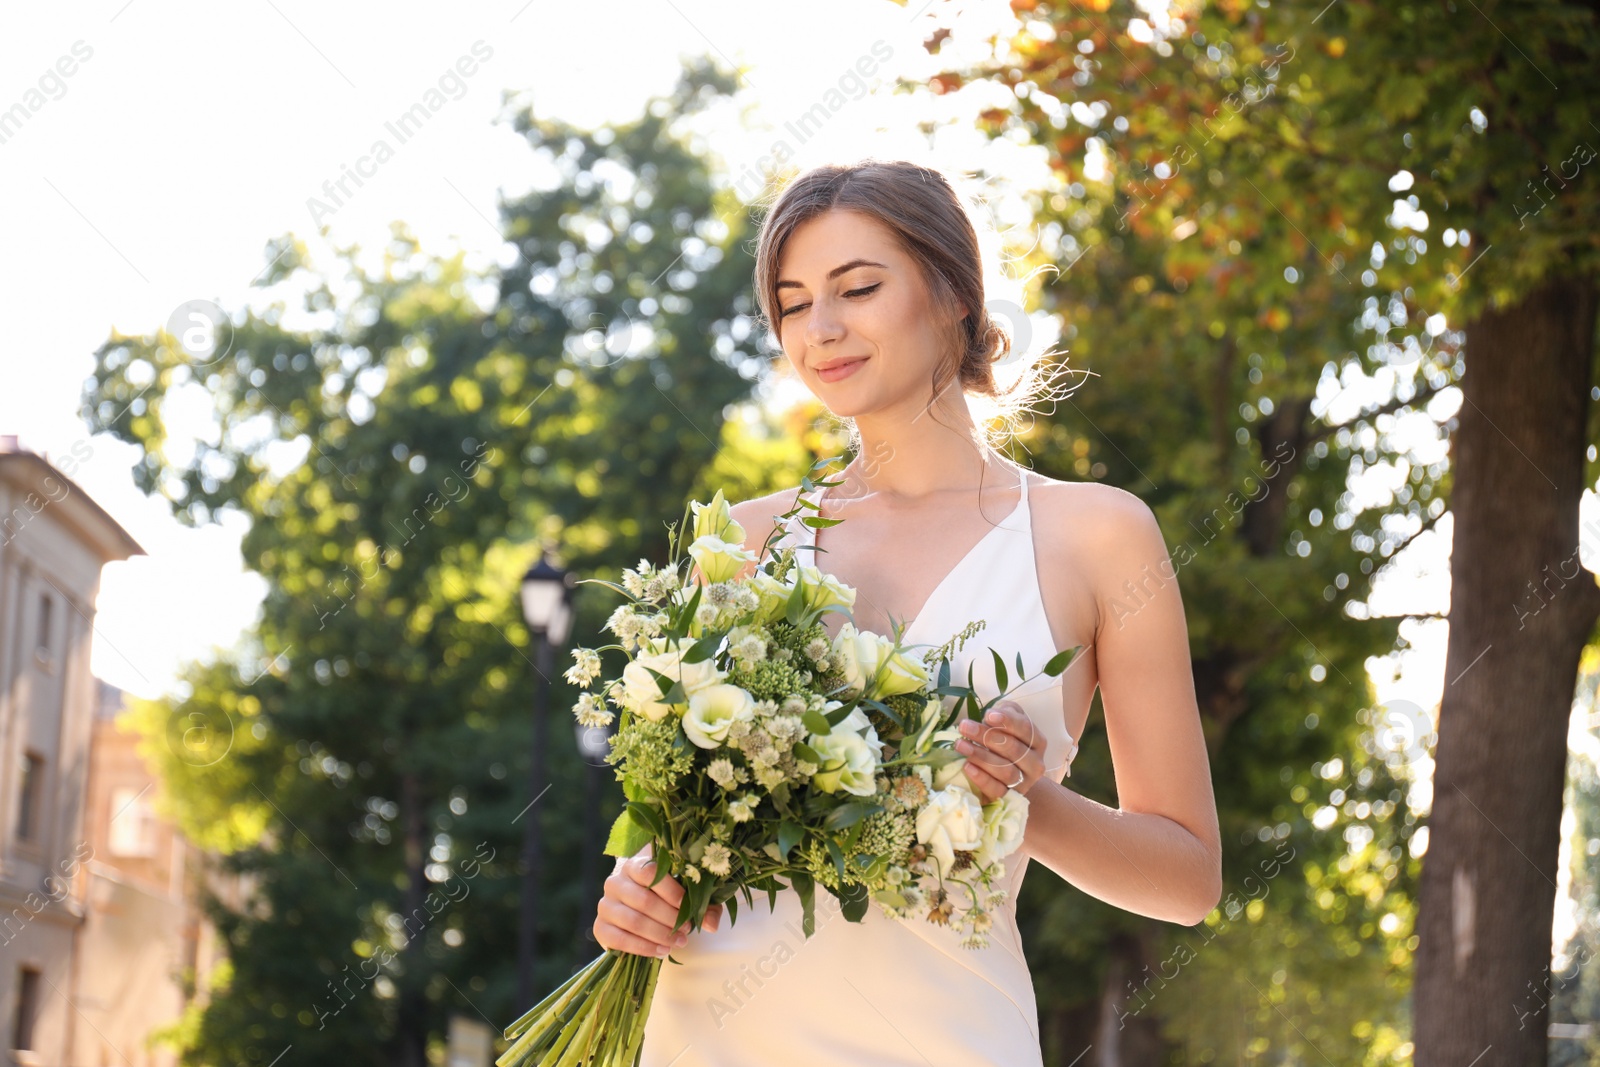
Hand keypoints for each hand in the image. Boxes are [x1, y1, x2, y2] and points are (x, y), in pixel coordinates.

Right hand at [594, 843, 723, 957]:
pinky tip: (661, 951)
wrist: (635, 910)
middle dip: (670, 919)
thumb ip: (702, 905)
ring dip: (659, 935)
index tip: (689, 909)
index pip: (651, 872)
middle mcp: (615, 882)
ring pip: (632, 921)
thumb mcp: (685, 895)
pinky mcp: (600, 927)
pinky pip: (619, 940)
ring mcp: (605, 905)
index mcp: (635, 865)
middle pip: (644, 901)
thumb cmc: (664, 897)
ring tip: (679, 943)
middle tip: (688, 931)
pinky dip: (643, 948)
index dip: (672, 892)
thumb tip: (712, 925)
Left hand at [955, 701, 1043, 803]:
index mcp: (1038, 742)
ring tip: (961, 745)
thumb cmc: (1007, 742)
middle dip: (986, 736)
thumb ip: (1005, 712)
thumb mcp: (1009, 722)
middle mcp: (1035, 763)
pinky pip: (997, 790)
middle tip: (964, 727)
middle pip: (1013, 749)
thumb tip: (993, 714)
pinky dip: (982, 779)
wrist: (1012, 777)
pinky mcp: (1010, 798)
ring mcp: (1025, 783)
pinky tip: (967, 766)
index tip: (988, 715)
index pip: (1025, 729)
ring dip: (981, 756)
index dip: (1007, 721)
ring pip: (1006, 771)